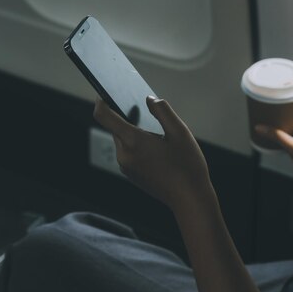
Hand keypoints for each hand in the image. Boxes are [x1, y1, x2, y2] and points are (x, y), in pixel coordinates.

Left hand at [93, 97, 210, 210]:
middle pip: (115, 127)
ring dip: (134, 132)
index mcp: (133, 141)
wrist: (190, 200)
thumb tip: (149, 100)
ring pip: (123, 140)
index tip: (107, 92)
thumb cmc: (187, 166)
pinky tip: (157, 147)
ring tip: (157, 132)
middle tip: (146, 109)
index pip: (104, 116)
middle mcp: (124, 155)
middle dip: (127, 117)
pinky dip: (137, 145)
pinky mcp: (131, 175)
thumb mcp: (180, 132)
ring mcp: (126, 167)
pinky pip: (128, 152)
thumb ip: (162, 110)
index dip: (102, 101)